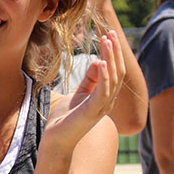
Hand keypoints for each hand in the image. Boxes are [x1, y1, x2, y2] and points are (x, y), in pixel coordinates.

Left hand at [42, 31, 123, 153]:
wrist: (55, 140)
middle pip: (118, 72)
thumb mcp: (78, 93)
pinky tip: (101, 61)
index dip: (113, 53)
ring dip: (111, 58)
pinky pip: (103, 91)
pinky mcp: (93, 112)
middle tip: (110, 32)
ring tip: (106, 40)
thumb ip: (89, 80)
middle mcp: (108, 101)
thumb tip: (98, 61)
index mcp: (105, 96)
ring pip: (113, 78)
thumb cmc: (65, 119)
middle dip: (115, 51)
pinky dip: (104, 76)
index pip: (115, 70)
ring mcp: (102, 107)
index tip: (109, 35)